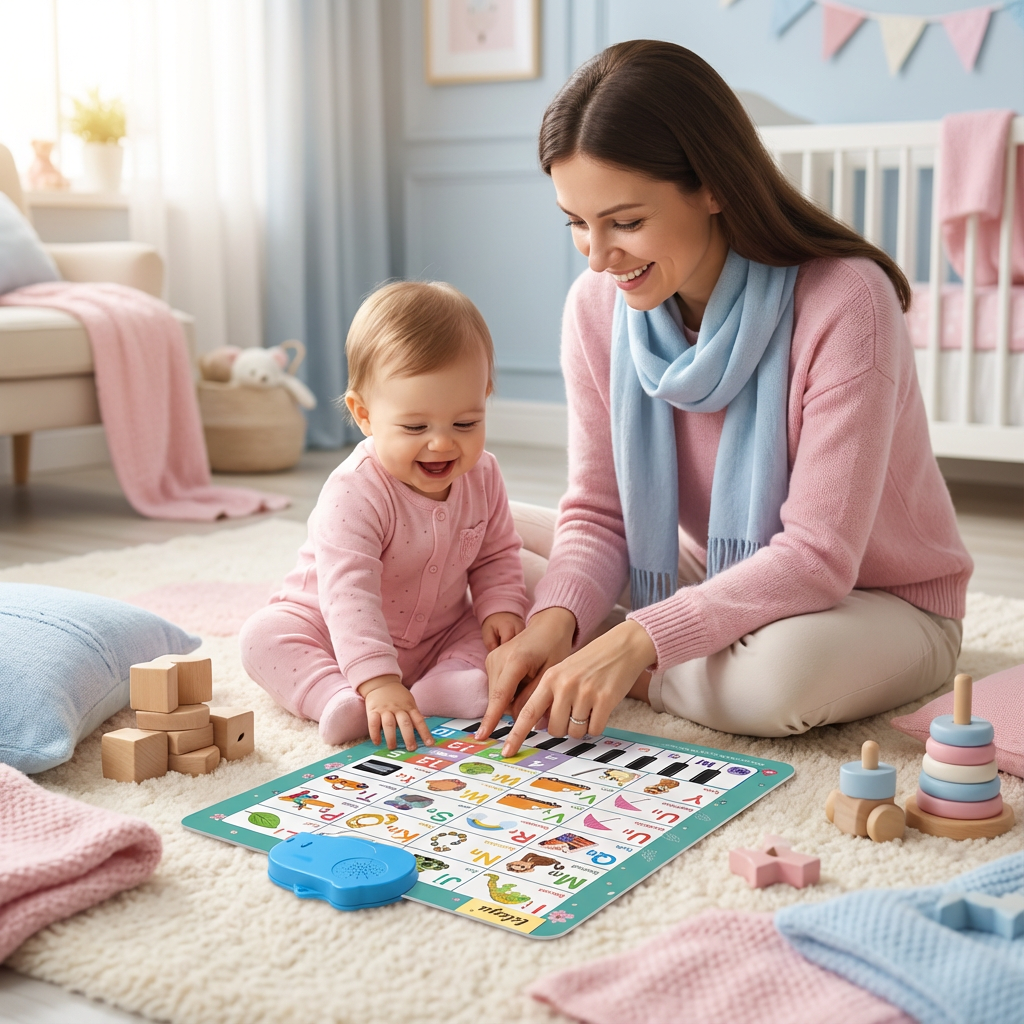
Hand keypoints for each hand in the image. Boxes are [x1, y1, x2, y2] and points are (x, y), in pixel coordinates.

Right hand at [356, 675, 433, 750]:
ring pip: (389, 724)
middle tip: (411, 748)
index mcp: (409, 707)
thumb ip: (413, 715)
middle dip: (409, 737)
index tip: (430, 744)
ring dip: (391, 737)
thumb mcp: (409, 702)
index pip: (419, 721)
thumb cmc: (398, 696)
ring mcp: (385, 709)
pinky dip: (375, 734)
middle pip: (405, 723)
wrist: (381, 682)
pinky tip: (377, 742)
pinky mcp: (373, 710)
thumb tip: (421, 734)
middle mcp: (398, 708)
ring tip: (393, 747)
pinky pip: (373, 723)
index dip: (425, 733)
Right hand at [477, 607, 576, 740]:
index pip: (500, 696)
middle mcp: (498, 658)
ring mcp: (492, 658)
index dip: (491, 719)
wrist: (548, 625)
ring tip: (531, 680)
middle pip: (498, 698)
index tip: (482, 736)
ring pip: (497, 694)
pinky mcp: (491, 661)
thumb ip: (534, 697)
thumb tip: (519, 720)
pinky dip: (510, 690)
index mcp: (514, 660)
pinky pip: (498, 687)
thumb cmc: (554, 646)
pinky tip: (524, 679)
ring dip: (513, 697)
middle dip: (514, 706)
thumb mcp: (551, 674)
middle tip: (537, 693)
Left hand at [499, 619, 656, 756]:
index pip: (528, 712)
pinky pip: (594, 729)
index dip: (516, 735)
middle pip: (554, 729)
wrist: (622, 646)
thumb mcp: (563, 671)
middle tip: (574, 712)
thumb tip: (537, 725)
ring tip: (589, 706)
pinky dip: (597, 725)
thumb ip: (549, 695)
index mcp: (550, 678)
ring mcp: (585, 692)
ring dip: (582, 726)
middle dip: (564, 727)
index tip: (507, 751)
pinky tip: (601, 708)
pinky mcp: (605, 700)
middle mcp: (564, 685)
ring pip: (575, 732)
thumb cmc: (591, 661)